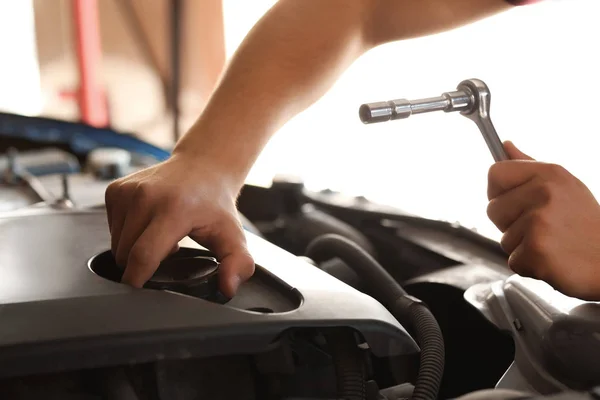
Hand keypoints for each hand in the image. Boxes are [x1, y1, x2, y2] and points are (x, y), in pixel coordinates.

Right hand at [104, 151, 254, 297]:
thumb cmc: (215, 204)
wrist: (203, 167)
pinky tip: (148, 225)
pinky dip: (126, 235)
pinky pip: (112, 230)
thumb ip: (238, 264)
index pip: (144, 255)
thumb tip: (228, 288)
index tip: (140, 292)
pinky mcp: (115, 189)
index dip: (138, 279)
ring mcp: (128, 190)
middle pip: (126, 254)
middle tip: (168, 252)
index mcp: (174, 209)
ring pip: (116, 244)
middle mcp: (146, 196)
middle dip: (141, 265)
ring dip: (133, 250)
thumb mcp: (233, 236)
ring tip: (160, 237)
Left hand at [486, 141, 599, 300]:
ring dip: (522, 246)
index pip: (495, 174)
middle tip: (543, 228)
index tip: (515, 203)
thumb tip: (506, 146)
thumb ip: (529, 166)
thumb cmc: (585, 226)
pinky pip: (513, 260)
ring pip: (503, 238)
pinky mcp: (537, 250)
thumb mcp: (564, 187)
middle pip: (492, 209)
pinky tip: (552, 259)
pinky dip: (529, 266)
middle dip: (510, 224)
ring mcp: (540, 221)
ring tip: (551, 243)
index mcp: (549, 173)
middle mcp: (544, 193)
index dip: (499, 192)